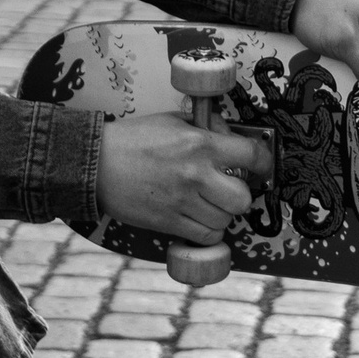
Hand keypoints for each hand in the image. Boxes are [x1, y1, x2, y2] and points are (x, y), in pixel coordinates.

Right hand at [97, 114, 271, 241]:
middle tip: (230, 188)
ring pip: (225, 220)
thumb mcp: (172, 121)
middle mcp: (195, 174)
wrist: (94, 165)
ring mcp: (182, 201)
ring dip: (222, 214)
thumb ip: (205, 127)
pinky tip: (199, 219)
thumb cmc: (132, 139)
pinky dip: (208, 231)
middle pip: (242, 198)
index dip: (264, 163)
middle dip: (240, 194)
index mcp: (199, 144)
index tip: (261, 166)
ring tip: (208, 203)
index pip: (251, 155)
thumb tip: (232, 136)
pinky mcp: (169, 222)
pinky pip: (206, 236)